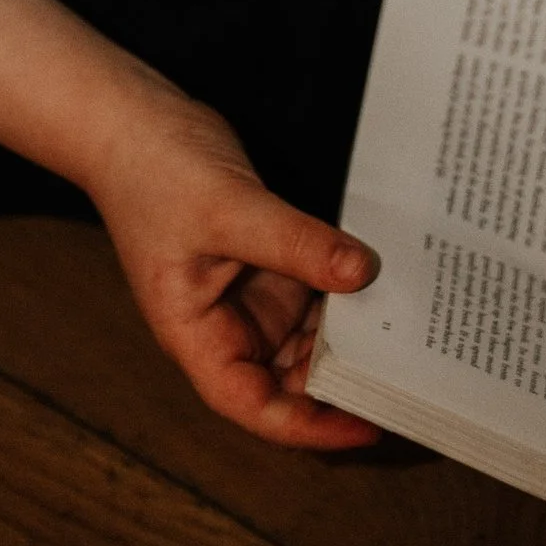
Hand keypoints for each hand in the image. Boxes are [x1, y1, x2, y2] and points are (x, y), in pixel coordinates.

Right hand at [91, 85, 386, 450]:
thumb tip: (363, 274)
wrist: (134, 119)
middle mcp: (226, 325)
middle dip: (343, 380)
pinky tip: (389, 285)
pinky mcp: (269, 263)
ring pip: (310, 338)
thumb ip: (296, 243)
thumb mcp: (230, 209)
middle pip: (290, 378)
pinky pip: (316, 292)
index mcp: (197, 335)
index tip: (366, 425)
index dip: (309, 425)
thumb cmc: (156, 171)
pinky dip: (348, 292)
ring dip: (352, 337)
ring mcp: (249, 295)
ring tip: (410, 334)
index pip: (254, 403)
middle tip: (408, 375)